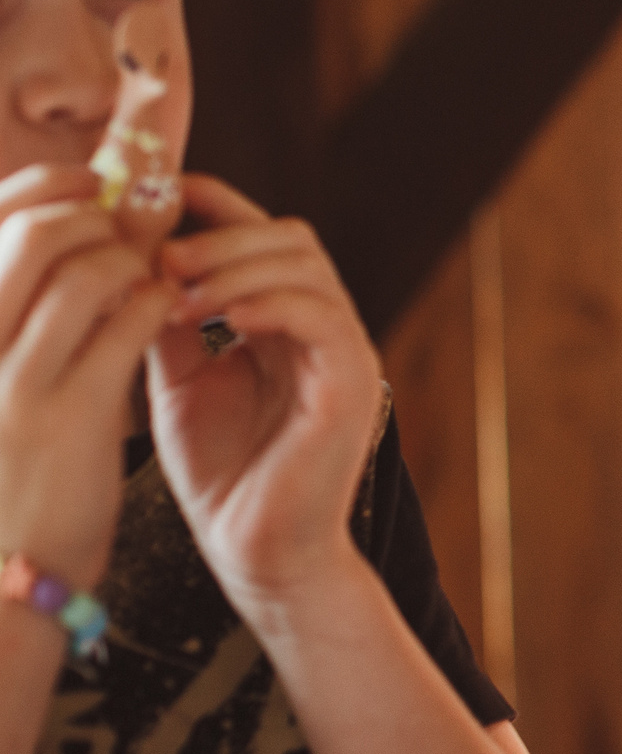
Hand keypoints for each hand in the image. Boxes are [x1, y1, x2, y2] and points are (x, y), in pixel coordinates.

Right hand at [0, 165, 173, 587]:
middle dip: (96, 216)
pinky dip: (157, 301)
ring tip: (150, 278)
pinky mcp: (69, 415)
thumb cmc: (4, 464)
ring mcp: (10, 378)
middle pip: (34, 229)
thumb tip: (80, 221)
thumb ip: (21, 304)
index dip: (45, 187)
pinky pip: (128, 322)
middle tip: (132, 233)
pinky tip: (165, 314)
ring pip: (84, 267)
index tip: (92, 187)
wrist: (1, 573)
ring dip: (134, 260)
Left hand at [149, 177, 379, 612]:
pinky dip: (272, 303)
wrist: (258, 553)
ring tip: (179, 290)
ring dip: (236, 266)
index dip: (217, 206)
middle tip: (163, 257)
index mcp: (286, 323)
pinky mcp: (351, 384)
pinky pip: (322, 317)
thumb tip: (137, 256)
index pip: (264, 236)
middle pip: (290, 237)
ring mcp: (344, 354)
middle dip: (222, 234)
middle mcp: (323, 329)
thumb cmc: (222, 477)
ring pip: (307, 266)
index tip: (157, 200)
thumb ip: (168, 320)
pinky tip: (224, 319)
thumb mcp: (178, 380)